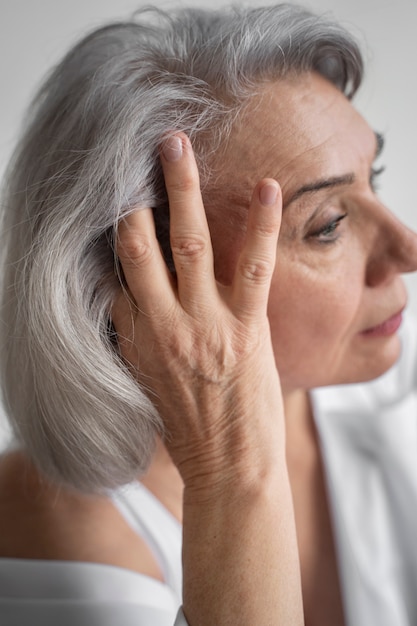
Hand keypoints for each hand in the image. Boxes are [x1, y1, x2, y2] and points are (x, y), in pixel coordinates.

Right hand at [113, 133, 284, 494]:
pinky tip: (267, 186)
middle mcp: (162, 324)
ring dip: (181, 189)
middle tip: (136, 153)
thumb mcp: (147, 381)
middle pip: (139, 247)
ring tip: (177, 144)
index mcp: (135, 338)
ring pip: (187, 243)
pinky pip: (252, 266)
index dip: (118, 237)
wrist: (228, 468)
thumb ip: (140, 338)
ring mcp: (203, 323)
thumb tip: (136, 303)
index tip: (123, 203)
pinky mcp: (245, 328)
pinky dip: (260, 224)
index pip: (117, 274)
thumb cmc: (189, 430)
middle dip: (136, 195)